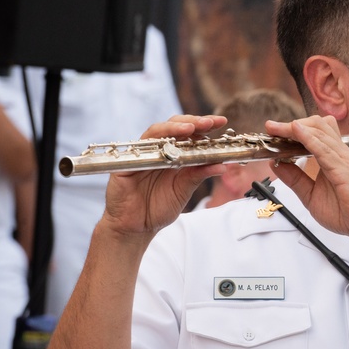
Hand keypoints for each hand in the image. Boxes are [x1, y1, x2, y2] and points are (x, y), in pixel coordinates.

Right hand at [101, 115, 225, 243]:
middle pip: (173, 126)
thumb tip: (222, 165)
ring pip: (155, 132)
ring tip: (191, 128)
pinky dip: (153, 147)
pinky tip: (166, 149)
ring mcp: (141, 155)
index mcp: (174, 154)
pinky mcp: (125, 164)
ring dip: (173, 128)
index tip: (221, 121)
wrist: (136, 228)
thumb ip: (198, 175)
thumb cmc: (158, 208)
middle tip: (209, 122)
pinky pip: (138, 151)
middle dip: (192, 121)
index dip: (204, 125)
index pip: (188, 133)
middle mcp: (158, 151)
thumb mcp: (184, 190)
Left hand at [267, 116, 348, 248]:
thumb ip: (296, 180)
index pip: (314, 132)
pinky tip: (296, 132)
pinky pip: (324, 149)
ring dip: (295, 128)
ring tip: (275, 128)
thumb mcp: (311, 196)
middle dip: (290, 124)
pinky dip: (308, 138)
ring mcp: (343, 159)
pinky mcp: (344, 169)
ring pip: (319, 131)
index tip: (272, 130)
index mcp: (332, 158)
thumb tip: (276, 164)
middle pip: (316, 124)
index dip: (292, 128)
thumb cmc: (348, 213)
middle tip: (270, 127)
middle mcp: (339, 154)